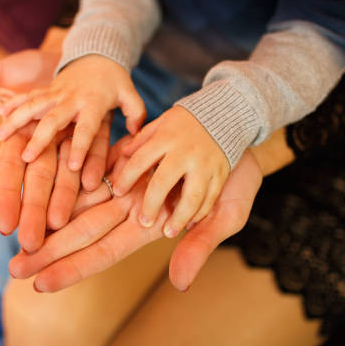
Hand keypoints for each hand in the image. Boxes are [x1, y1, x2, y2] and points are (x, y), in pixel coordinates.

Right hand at [0, 49, 110, 248]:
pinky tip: (100, 188)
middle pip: (37, 181)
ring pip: (67, 173)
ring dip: (66, 200)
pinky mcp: (96, 131)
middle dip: (34, 211)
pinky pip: (98, 150)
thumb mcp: (2, 76)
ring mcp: (71, 141)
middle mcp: (44, 145)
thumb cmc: (30, 68)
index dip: (6, 197)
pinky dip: (98, 168)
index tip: (5, 227)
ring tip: (62, 226)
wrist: (69, 53)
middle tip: (32, 245)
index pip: (9, 172)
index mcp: (19, 137)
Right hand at [0, 54, 145, 189]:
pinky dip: (13, 101)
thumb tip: (136, 134)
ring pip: (33, 105)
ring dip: (16, 119)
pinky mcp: (46, 88)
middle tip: (27, 158)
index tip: (72, 166)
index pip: (86, 128)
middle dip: (39, 138)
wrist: (97, 52)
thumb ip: (135, 113)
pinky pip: (28, 95)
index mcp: (94, 104)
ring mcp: (56, 92)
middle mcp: (72, 99)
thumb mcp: (130, 94)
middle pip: (53, 119)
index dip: (80, 146)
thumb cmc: (115, 81)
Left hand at [8, 151, 261, 291]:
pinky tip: (38, 187)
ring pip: (80, 202)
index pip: (105, 252)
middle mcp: (133, 208)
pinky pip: (90, 169)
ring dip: (49, 219)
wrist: (235, 132)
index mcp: (152, 226)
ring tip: (16, 234)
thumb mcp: (225, 213)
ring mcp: (127, 183)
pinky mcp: (125, 158)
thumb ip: (199, 245)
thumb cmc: (239, 178)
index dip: (72, 269)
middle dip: (49, 251)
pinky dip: (67, 180)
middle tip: (13, 269)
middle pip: (83, 231)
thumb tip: (179, 285)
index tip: (39, 285)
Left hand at [114, 106, 228, 238]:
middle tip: (143, 222)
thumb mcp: (162, 123)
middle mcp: (185, 152)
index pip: (140, 160)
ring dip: (179, 217)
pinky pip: (210, 197)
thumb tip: (122, 154)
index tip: (118, 192)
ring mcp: (205, 164)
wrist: (226, 113)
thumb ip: (143, 139)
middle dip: (151, 204)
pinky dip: (200, 213)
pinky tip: (189, 223)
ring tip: (168, 232)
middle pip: (163, 182)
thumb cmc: (186, 122)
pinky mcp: (221, 173)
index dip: (127, 178)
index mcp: (167, 137)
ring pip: (192, 196)